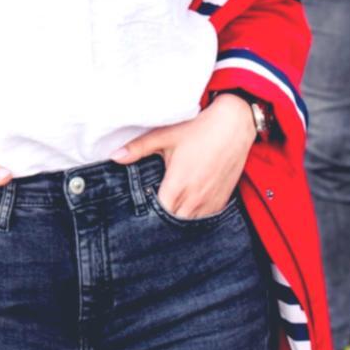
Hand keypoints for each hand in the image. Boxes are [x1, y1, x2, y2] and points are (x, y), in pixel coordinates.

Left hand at [112, 95, 255, 218]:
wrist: (234, 125)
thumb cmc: (198, 128)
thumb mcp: (165, 135)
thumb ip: (138, 148)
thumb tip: (114, 156)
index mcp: (178, 184)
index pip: (159, 213)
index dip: (148, 215)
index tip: (139, 211)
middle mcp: (195, 197)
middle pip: (174, 222)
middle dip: (162, 221)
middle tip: (150, 214)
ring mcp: (211, 201)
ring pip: (191, 224)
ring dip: (179, 220)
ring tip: (167, 212)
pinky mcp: (223, 200)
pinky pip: (206, 219)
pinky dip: (195, 217)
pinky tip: (186, 209)